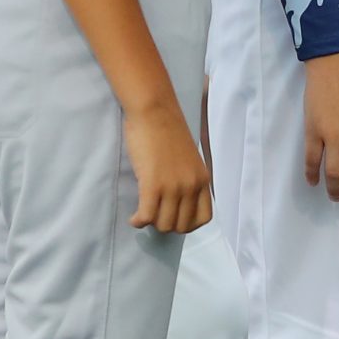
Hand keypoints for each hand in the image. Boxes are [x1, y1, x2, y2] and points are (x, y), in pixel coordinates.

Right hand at [125, 104, 212, 232]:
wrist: (154, 113)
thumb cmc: (167, 132)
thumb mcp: (189, 160)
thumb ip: (188, 180)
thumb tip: (178, 205)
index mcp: (203, 179)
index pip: (204, 219)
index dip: (187, 225)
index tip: (173, 219)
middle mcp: (192, 186)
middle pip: (181, 226)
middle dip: (165, 225)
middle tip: (154, 215)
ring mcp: (174, 186)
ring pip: (163, 224)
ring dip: (151, 223)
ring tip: (143, 214)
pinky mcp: (153, 184)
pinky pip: (146, 217)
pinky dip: (138, 222)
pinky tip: (134, 217)